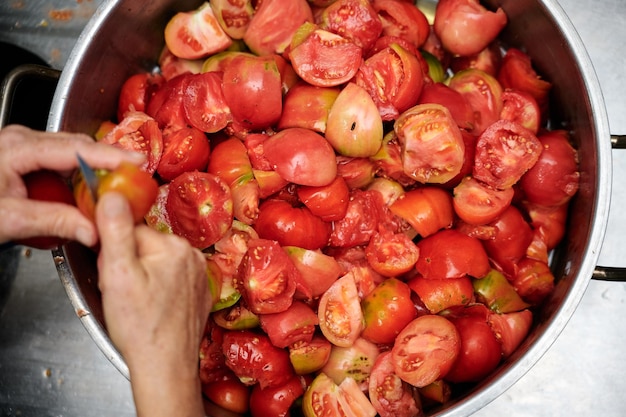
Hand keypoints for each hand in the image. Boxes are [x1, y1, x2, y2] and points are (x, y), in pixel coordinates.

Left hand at [0, 125, 143, 245]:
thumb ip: (54, 223)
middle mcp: (21, 139)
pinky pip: (60, 161)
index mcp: (17, 148)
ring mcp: (22, 145)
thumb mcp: (9, 219)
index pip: (74, 149)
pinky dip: (77, 175)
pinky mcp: (24, 156)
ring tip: (116, 185)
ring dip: (93, 170)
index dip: (109, 155)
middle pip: (76, 146)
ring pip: (70, 152)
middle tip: (134, 174)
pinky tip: (88, 190)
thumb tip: (93, 231)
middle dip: (107, 161)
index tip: (136, 161)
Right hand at [95, 192, 210, 416]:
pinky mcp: (199, 293)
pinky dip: (159, 291)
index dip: (114, 253)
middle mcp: (192, 256)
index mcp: (174, 246)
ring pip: (157, 264)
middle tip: (124, 293)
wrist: (165, 365)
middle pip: (145, 246)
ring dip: (143, 278)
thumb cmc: (141, 325)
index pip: (132, 232)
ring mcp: (199, 275)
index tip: (113, 273)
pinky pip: (171, 281)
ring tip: (138, 305)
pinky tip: (152, 310)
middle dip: (129, 265)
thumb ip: (116, 229)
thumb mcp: (118, 273)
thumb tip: (113, 194)